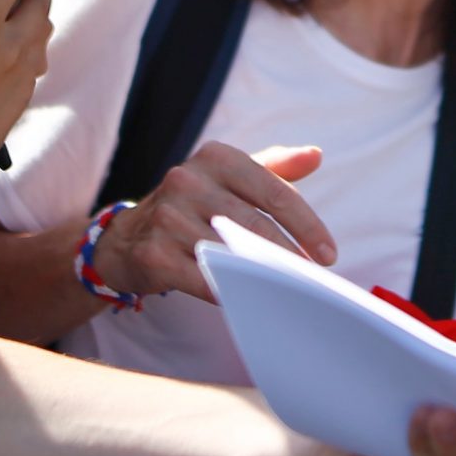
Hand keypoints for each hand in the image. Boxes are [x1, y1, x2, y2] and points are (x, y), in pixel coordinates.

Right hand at [92, 141, 336, 300]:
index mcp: (216, 157)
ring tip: (291, 290)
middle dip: (291, 256)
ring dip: (266, 277)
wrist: (126, 238)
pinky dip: (233, 292)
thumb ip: (274, 167)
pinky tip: (252, 299)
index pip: (274, 192)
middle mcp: (188, 181)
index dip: (307, 225)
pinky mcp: (155, 254)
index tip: (328, 253)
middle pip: (257, 226)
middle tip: (314, 280)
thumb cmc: (192, 204)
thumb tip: (315, 156)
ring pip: (232, 254)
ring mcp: (168, 218)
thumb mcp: (228, 176)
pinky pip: (206, 280)